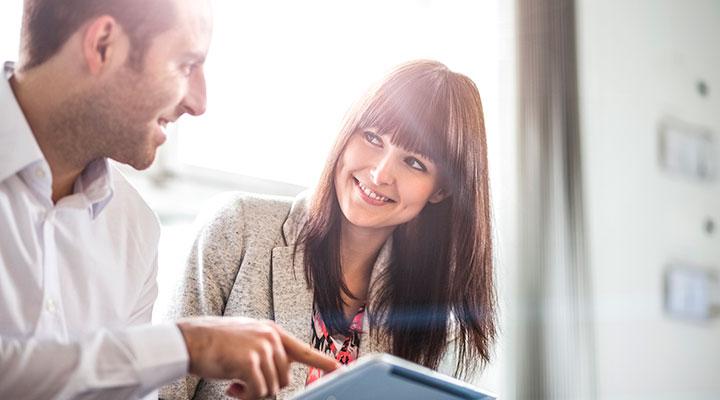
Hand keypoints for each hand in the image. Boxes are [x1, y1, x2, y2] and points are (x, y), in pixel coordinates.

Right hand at [177, 317, 338, 398]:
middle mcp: (271, 338)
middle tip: (242, 385)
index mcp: (272, 332)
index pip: (303, 350)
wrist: (190, 340)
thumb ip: (266, 351)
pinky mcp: (250, 362)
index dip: (323, 362)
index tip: (340, 369)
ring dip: (252, 392)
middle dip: (265, 387)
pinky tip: (231, 386)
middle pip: (284, 378)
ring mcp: (262, 348)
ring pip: (271, 388)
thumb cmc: (214, 342)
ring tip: (235, 383)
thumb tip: (277, 375)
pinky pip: (257, 391)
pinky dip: (245, 396)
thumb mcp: (247, 340)